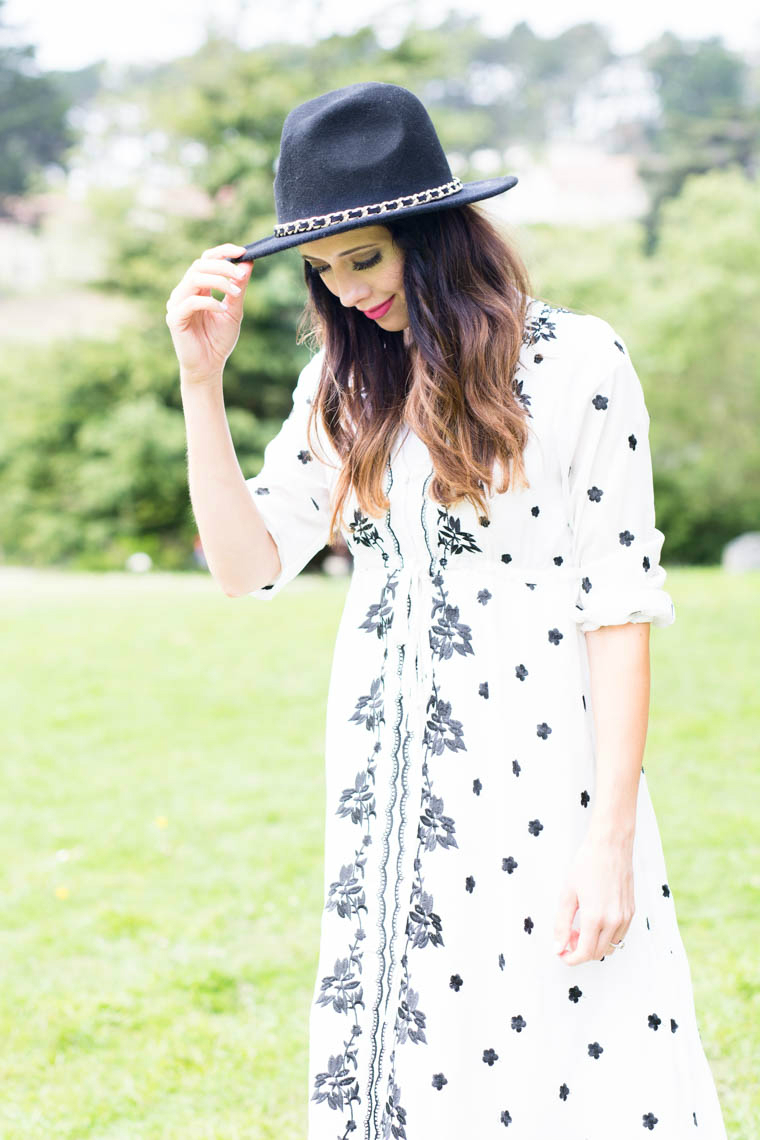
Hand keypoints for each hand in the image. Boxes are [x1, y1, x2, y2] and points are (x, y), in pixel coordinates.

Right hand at [165, 242, 252, 381]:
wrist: (209, 367)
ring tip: (236, 293)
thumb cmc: (219, 340)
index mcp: (197, 288)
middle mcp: (184, 292)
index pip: (206, 260)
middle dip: (223, 267)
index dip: (223, 252)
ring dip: (218, 281)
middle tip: (241, 275)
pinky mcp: (174, 318)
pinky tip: (222, 310)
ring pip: (194, 279)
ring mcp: (177, 304)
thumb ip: (238, 288)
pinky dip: (210, 303)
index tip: (242, 252)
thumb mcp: (234, 311)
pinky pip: (191, 302)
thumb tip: (247, 263)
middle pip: (200, 265)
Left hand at [552, 831, 634, 965]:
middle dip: (580, 951)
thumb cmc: (587, 865)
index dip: (570, 959)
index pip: (584, 953)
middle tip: (568, 935)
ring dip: (594, 945)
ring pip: (610, 947)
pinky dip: (606, 936)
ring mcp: (625, 917)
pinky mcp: (631, 911)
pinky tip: (595, 920)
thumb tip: (558, 947)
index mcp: (595, 917)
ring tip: (581, 927)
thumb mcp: (567, 894)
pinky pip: (619, 935)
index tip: (561, 953)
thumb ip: (561, 923)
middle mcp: (613, 921)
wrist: (610, 846)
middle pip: (597, 954)